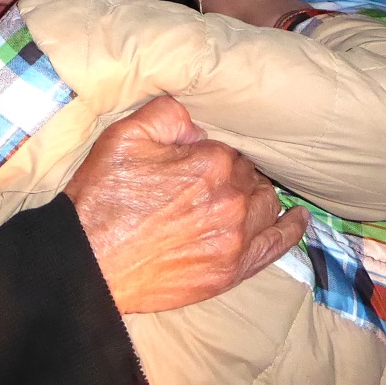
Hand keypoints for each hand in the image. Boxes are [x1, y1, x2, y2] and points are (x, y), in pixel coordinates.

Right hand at [65, 96, 307, 312]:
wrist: (89, 259)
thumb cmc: (104, 196)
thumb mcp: (125, 135)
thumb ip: (168, 113)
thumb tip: (197, 123)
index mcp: (211, 163)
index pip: (232, 148)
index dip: (214, 150)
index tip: (200, 156)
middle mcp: (232, 200)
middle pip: (252, 176)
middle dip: (237, 172)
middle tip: (214, 176)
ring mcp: (235, 239)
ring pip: (266, 206)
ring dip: (258, 196)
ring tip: (246, 193)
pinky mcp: (230, 271)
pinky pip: (276, 246)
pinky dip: (290, 229)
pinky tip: (297, 218)